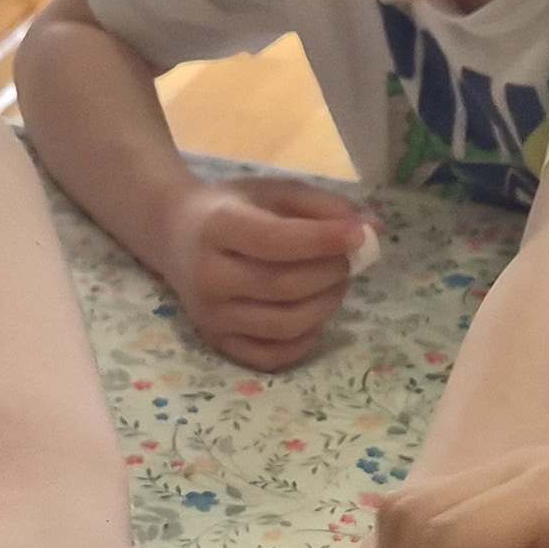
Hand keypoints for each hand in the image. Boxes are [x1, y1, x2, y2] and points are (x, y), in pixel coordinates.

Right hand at [155, 173, 380, 371]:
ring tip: (335, 282)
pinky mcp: (216, 342)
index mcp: (216, 227)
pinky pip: (271, 355)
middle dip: (330, 273)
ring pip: (284, 325)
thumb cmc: (232, 208)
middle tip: (349, 259)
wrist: (174, 234)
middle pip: (284, 287)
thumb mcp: (274, 192)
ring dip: (326, 304)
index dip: (322, 241)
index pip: (274, 241)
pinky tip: (314, 314)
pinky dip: (305, 339)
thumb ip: (323, 208)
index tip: (360, 235)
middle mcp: (207, 276)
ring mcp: (209, 315)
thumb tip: (374, 230)